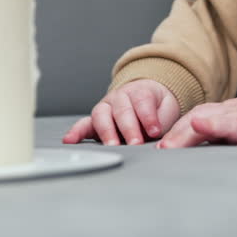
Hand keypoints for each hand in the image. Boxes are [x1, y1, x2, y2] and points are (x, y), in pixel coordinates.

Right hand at [62, 79, 179, 145]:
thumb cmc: (157, 108)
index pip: (142, 100)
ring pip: (102, 115)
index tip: (155, 130)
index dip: (148, 116)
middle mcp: (120, 97)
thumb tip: (159, 136)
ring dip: (106, 132)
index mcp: (139, 91)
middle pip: (122, 110)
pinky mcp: (94, 121)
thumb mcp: (167, 110)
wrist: (148, 100)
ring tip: (112, 145)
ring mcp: (105, 108)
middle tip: (136, 143)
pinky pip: (83, 125)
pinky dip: (76, 132)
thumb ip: (162, 120)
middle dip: (129, 128)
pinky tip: (70, 140)